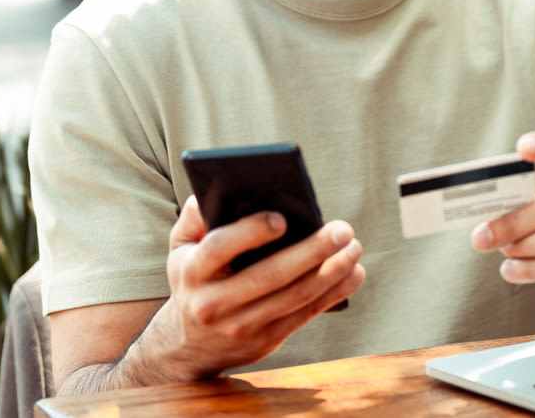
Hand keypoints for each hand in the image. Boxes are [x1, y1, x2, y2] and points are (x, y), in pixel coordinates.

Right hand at [137, 196, 366, 380]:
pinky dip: (333, 294)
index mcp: (192, 272)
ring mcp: (241, 326)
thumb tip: (219, 189)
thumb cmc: (192, 279)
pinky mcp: (266, 341)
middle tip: (342, 229)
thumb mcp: (180, 248)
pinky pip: (305, 315)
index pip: (219, 248)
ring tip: (354, 248)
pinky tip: (353, 273)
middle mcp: (214, 303)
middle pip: (269, 276)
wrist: (190, 345)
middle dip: (311, 252)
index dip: (250, 233)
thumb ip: (194, 217)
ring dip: (331, 273)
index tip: (282, 218)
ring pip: (294, 297)